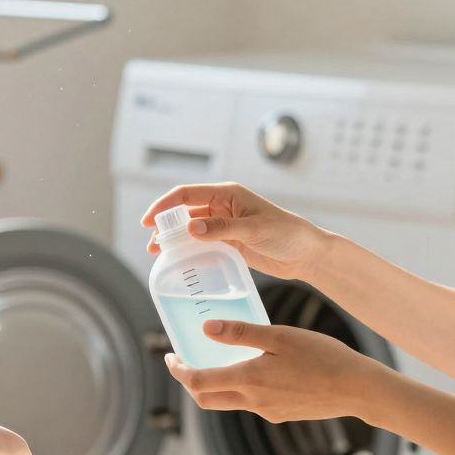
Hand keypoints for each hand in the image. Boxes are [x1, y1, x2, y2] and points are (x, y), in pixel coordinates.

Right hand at [141, 182, 331, 280]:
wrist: (306, 254)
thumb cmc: (286, 233)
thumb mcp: (254, 230)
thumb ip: (222, 228)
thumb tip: (191, 228)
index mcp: (227, 194)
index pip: (187, 194)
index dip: (164, 205)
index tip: (148, 221)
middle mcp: (222, 206)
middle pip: (184, 212)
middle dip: (166, 225)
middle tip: (153, 244)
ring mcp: (224, 225)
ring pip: (191, 229)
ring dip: (175, 239)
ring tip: (159, 253)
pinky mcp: (229, 243)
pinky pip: (202, 244)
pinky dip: (188, 250)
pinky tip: (180, 260)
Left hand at [163, 319, 384, 422]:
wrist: (357, 389)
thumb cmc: (322, 356)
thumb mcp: (280, 336)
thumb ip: (241, 333)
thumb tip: (206, 328)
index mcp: (249, 380)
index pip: (197, 383)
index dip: (179, 371)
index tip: (171, 357)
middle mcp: (253, 402)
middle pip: (206, 399)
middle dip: (190, 382)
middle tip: (186, 362)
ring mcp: (267, 411)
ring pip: (227, 403)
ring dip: (214, 385)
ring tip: (216, 362)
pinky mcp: (280, 414)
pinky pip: (249, 404)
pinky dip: (238, 389)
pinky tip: (251, 370)